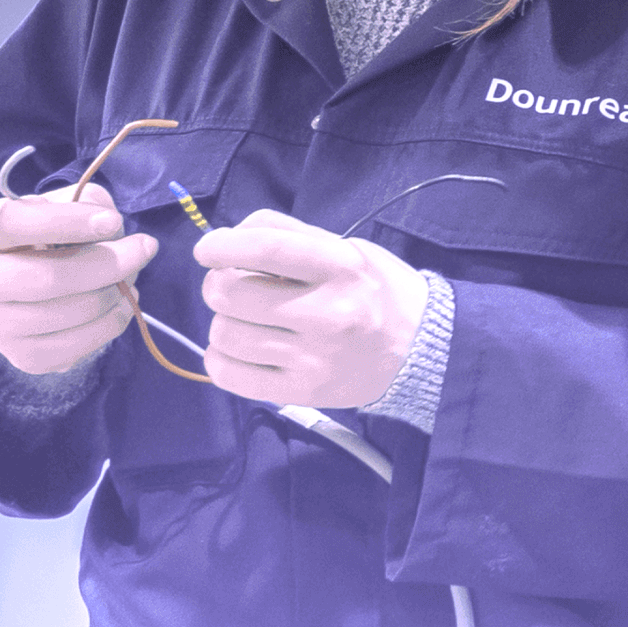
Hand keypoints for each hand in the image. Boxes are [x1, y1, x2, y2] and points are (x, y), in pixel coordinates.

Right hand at [0, 183, 153, 375]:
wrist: (20, 286)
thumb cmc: (45, 236)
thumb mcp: (61, 205)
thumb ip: (86, 204)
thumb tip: (112, 229)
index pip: (11, 224)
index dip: (66, 222)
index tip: (114, 222)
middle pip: (48, 279)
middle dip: (109, 264)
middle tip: (145, 248)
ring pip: (68, 314)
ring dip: (114, 294)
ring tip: (130, 278)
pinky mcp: (20, 356)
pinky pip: (76, 346)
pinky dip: (111, 324)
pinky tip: (120, 305)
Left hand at [193, 209, 429, 407]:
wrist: (420, 349)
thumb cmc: (377, 290)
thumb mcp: (348, 248)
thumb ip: (290, 234)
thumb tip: (227, 237)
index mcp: (342, 268)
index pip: (267, 249)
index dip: (222, 245)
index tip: (206, 250)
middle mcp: (329, 313)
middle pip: (232, 294)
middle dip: (218, 285)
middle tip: (232, 287)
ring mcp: (314, 358)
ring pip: (226, 334)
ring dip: (223, 322)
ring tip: (245, 320)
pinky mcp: (302, 392)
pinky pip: (230, 376)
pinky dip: (220, 358)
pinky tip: (237, 349)